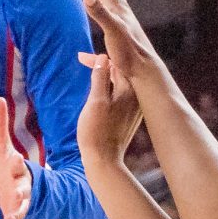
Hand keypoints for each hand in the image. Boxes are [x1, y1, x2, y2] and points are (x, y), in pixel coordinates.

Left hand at [0, 96, 31, 218]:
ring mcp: (18, 201)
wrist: (18, 185)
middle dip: (21, 191)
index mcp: (16, 168)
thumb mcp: (3, 145)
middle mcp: (20, 185)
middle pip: (22, 189)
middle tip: (18, 193)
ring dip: (16, 214)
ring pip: (20, 208)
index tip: (15, 157)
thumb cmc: (7, 163)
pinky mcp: (13, 214)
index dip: (15, 162)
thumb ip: (1, 124)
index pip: (16, 164)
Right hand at [76, 0, 156, 77]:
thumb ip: (100, 13)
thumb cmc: (128, 52)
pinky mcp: (121, 27)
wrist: (144, 69)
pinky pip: (109, 7)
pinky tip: (98, 6)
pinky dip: (102, 1)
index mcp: (114, 4)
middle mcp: (119, 6)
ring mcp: (121, 15)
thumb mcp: (112, 31)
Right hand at [77, 49, 142, 173]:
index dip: (98, 58)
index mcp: (130, 89)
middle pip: (120, 71)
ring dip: (105, 76)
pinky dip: (109, 89)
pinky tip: (100, 90)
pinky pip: (121, 95)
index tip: (80, 57)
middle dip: (102, 64)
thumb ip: (100, 77)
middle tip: (82, 60)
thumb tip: (103, 57)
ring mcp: (135, 108)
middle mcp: (137, 96)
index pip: (117, 63)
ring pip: (120, 83)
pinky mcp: (130, 117)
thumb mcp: (95, 101)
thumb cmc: (96, 132)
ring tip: (91, 71)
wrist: (104, 161)